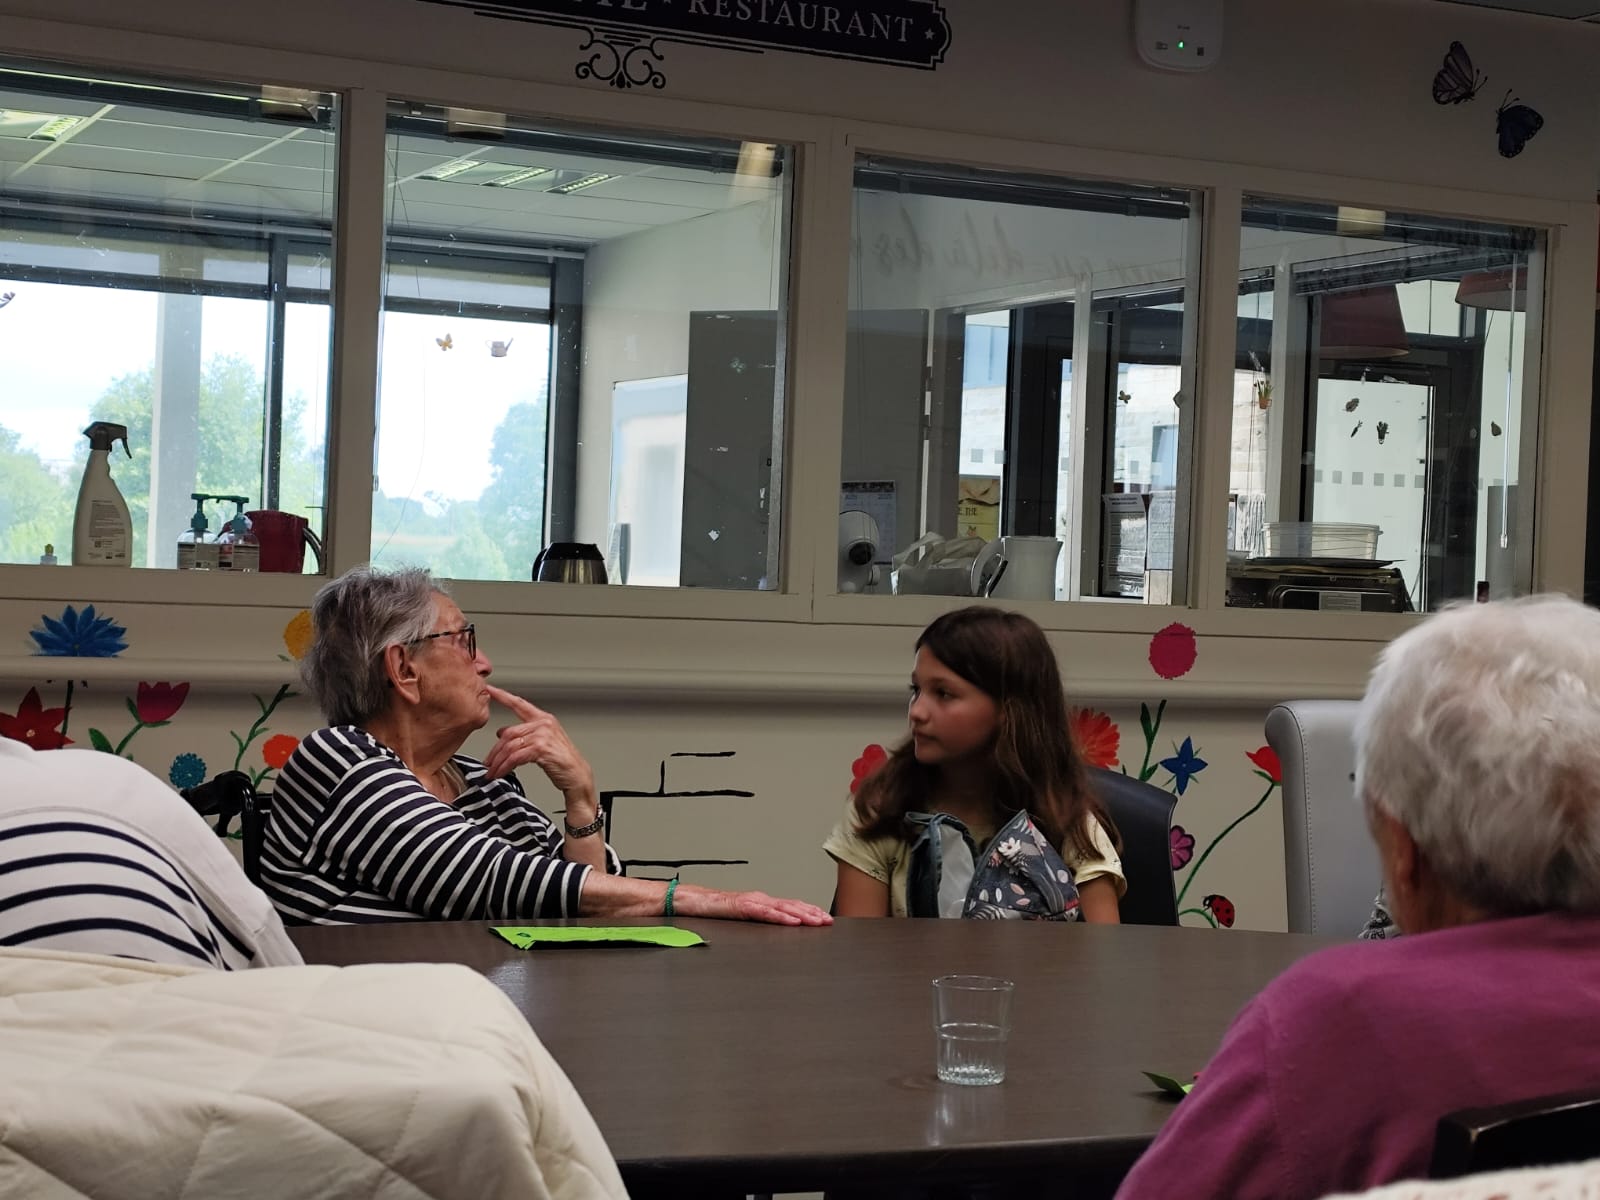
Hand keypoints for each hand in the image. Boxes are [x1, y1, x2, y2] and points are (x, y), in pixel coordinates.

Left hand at [482, 684, 594, 796]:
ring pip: (510, 746)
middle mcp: (543, 724)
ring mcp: (543, 735)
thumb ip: (524, 734)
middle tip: (488, 762)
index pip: (519, 704)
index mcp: (544, 719)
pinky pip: (515, 757)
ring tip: (493, 771)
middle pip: (508, 733)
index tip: (489, 689)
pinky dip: (505, 767)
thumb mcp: (542, 742)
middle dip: (495, 751)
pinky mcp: (541, 749)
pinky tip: (502, 772)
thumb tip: (501, 732)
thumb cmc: (562, 760)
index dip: (502, 696)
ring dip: (498, 762)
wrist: (577, 774)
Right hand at [678, 884, 832, 926]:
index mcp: (761, 903)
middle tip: (827, 921)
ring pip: (782, 908)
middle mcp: (759, 899)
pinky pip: (765, 913)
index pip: (789, 906)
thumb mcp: (742, 919)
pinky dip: (781, 917)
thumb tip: (774, 931)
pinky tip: (792, 921)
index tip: (823, 918)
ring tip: (816, 921)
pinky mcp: (741, 906)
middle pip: (791, 906)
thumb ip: (758, 922)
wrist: (691, 901)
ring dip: (802, 914)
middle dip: (811, 913)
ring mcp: (751, 901)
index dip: (808, 911)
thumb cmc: (714, 910)